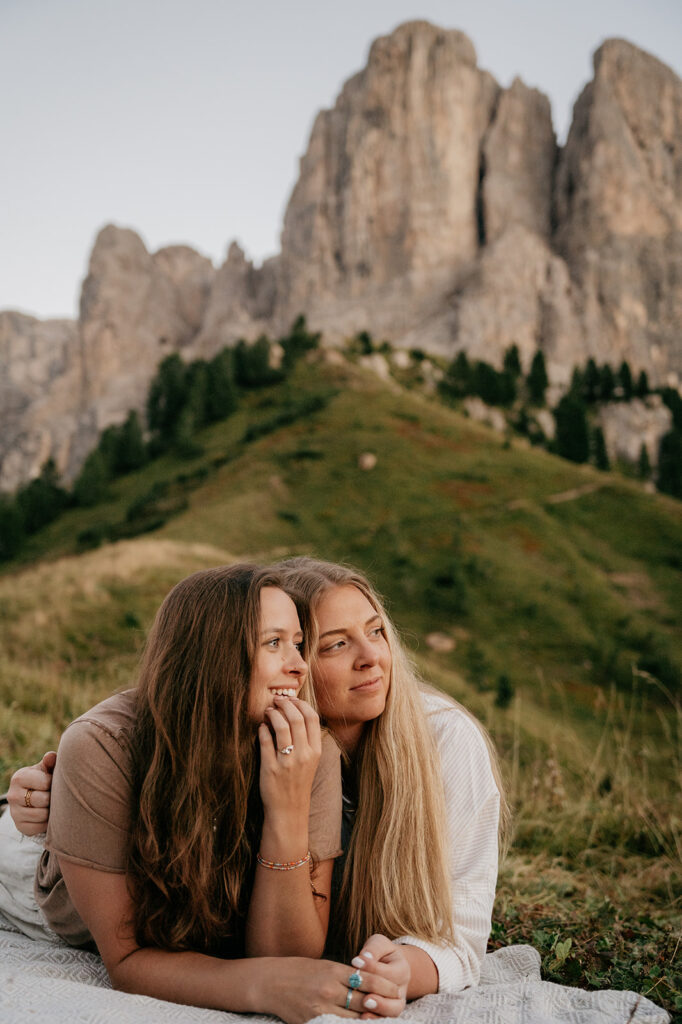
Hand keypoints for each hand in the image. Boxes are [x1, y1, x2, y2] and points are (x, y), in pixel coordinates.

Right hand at [8, 751, 55, 835]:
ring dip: (51, 811)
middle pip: (43, 800)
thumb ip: (50, 761)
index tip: (52, 782)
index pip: (45, 782)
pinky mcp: (20, 826)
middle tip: (53, 795)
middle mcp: (13, 795)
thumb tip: (51, 756)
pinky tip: (47, 816)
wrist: (32, 798)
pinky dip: (47, 823)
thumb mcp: (45, 769)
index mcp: (19, 777)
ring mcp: (14, 812)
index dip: (53, 783)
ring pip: (42, 815)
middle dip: (52, 798)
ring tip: (51, 805)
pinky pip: (39, 827)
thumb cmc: (43, 779)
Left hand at [258, 697, 320, 826]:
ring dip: (272, 713)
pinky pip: (265, 740)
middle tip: (276, 701)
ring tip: (268, 711)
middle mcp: (304, 755)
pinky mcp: (270, 768)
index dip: (300, 703)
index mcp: (315, 751)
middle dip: (285, 704)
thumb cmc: (298, 782)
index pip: (312, 717)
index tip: (290, 700)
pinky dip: (262, 729)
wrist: (289, 810)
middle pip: (296, 717)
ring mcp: (287, 762)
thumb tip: (293, 712)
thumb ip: (306, 739)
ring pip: (281, 726)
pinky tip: (261, 727)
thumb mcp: (310, 761)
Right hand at [263, 956, 402, 1023]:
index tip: (396, 988)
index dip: (385, 985)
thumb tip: (369, 983)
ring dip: (368, 1020)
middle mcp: (329, 989)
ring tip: (380, 1019)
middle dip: (381, 1005)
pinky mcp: (312, 1022)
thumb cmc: (300, 971)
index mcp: (333, 970)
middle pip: (364, 1001)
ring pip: (353, 1019)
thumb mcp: (324, 966)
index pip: (367, 979)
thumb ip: (345, 975)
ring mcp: (320, 1008)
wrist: (271, 982)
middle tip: (394, 1006)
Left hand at [351, 934, 409, 1018]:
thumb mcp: (379, 944)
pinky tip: (361, 1016)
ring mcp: (396, 1002)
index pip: (389, 971)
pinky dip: (374, 1018)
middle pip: (394, 994)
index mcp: (402, 969)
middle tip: (362, 990)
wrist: (386, 967)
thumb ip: (373, 949)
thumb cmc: (380, 954)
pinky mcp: (387, 1012)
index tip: (355, 961)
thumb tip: (364, 957)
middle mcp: (401, 988)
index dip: (371, 966)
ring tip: (365, 1003)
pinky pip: (384, 1019)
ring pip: (393, 1011)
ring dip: (379, 1008)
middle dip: (378, 992)